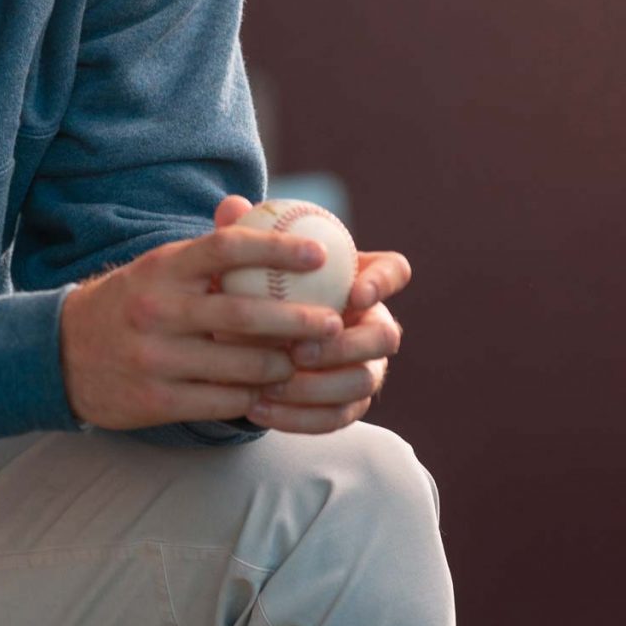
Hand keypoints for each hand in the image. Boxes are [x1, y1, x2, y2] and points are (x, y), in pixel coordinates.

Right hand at [58, 213, 348, 430]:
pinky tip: (269, 391)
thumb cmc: (129, 304)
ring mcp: (155, 358)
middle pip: (243, 316)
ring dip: (281, 366)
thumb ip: (207, 250)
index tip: (319, 253)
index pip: (226, 248)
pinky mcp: (155, 400)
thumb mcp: (158, 268)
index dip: (277, 249)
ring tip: (304, 361)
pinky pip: (222, 401)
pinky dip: (253, 397)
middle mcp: (157, 310)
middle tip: (333, 322)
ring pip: (239, 367)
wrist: (60, 355)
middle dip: (298, 321)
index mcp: (162, 268)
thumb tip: (259, 213)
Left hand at [211, 195, 408, 434]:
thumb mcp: (241, 261)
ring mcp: (365, 367)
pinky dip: (298, 417)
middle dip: (349, 345)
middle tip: (300, 350)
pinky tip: (257, 410)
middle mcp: (373, 324)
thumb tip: (231, 207)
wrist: (241, 340)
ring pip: (364, 382)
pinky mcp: (345, 405)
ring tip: (272, 383)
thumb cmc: (250, 288)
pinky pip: (335, 418)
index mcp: (362, 280)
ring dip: (319, 386)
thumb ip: (241, 236)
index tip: (352, 293)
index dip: (382, 283)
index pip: (394, 271)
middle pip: (387, 336)